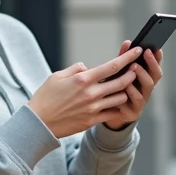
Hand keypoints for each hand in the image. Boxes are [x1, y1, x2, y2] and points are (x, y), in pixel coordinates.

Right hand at [27, 47, 142, 137]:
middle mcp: (91, 93)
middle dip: (132, 74)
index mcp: (83, 79)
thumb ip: (76, 69)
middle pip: (121, 82)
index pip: (112, 66)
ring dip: (125, 91)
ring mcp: (93, 108)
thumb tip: (88, 68)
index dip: (128, 58)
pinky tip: (116, 103)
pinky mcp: (92, 120)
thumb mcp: (57, 76)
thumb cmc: (45, 97)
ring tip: (123, 88)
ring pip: (120, 98)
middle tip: (136, 70)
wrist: (38, 122)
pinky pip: (112, 113)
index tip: (137, 51)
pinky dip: (116, 107)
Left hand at [103, 41, 164, 130]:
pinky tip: (123, 87)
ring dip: (140, 77)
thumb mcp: (118, 72)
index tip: (156, 48)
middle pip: (154, 77)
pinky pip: (133, 103)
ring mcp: (141, 102)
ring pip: (146, 90)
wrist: (106, 112)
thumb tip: (128, 42)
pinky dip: (129, 94)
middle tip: (143, 54)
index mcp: (145, 79)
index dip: (157, 58)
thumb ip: (123, 59)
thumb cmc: (113, 88)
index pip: (155, 67)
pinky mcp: (133, 113)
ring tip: (133, 67)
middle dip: (150, 65)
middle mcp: (146, 90)